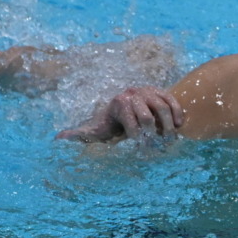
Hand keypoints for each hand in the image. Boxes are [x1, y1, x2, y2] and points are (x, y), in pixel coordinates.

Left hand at [56, 85, 184, 142]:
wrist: (126, 108)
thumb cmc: (111, 123)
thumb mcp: (95, 130)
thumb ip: (80, 134)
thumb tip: (58, 139)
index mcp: (118, 103)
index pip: (132, 121)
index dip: (137, 136)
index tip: (139, 146)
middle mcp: (134, 93)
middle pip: (148, 116)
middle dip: (153, 133)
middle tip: (155, 145)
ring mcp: (148, 91)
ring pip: (163, 107)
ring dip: (168, 125)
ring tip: (169, 139)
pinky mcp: (161, 91)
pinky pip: (172, 100)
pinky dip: (177, 113)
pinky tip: (179, 126)